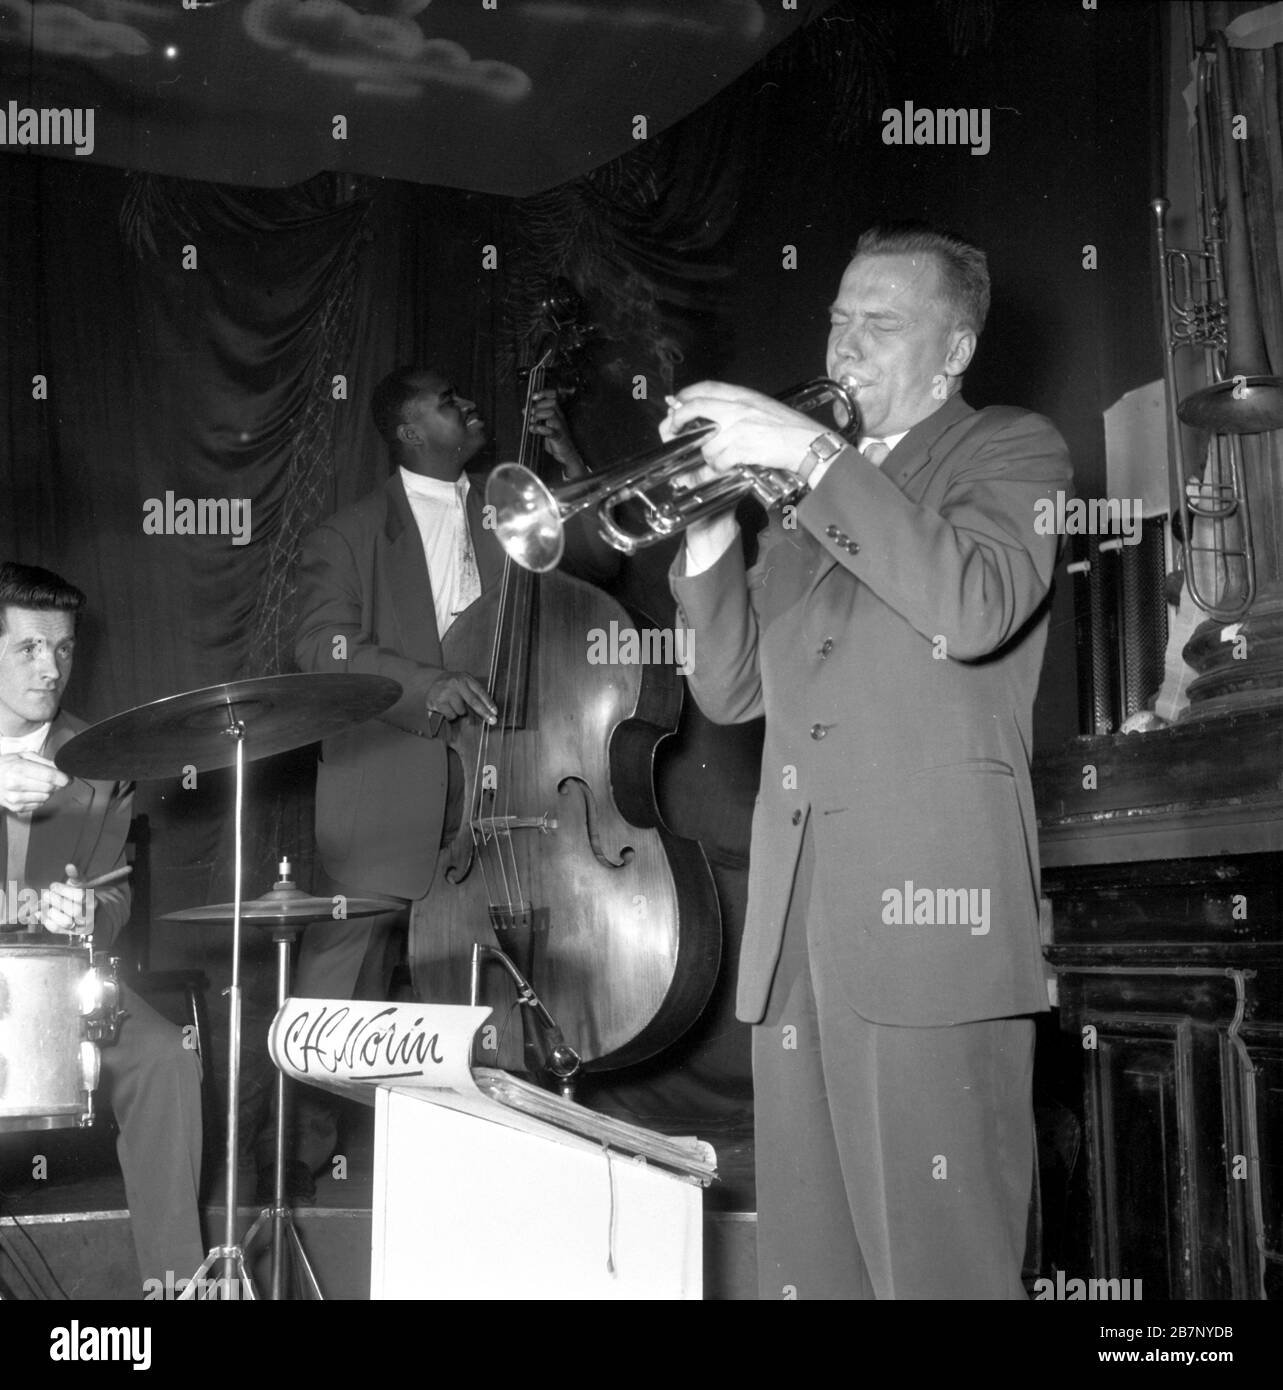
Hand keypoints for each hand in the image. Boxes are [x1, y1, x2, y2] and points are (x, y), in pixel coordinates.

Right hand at [0, 751, 68, 814]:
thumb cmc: (5, 765)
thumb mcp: (23, 756)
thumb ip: (44, 761)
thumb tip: (61, 769)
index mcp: (18, 769)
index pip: (49, 776)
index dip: (63, 778)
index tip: (68, 778)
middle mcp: (15, 784)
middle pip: (50, 788)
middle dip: (56, 784)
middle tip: (52, 779)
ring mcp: (14, 798)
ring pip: (46, 797)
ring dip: (47, 791)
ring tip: (37, 784)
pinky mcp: (15, 807)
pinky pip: (38, 805)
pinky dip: (39, 799)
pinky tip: (32, 791)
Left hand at [41, 863, 91, 934]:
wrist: (88, 913)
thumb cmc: (81, 896)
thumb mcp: (80, 884)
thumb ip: (75, 876)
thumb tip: (69, 866)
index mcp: (92, 900)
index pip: (80, 895)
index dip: (63, 890)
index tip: (54, 885)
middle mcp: (89, 914)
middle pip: (73, 909)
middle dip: (55, 900)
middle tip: (47, 894)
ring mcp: (80, 925)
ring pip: (66, 921)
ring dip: (51, 911)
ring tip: (46, 904)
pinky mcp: (70, 933)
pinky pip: (57, 929)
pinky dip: (46, 921)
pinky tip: (42, 914)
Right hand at [426, 671, 497, 723]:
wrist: (431, 680)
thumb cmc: (452, 684)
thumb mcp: (463, 682)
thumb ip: (473, 692)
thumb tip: (488, 709)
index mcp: (465, 678)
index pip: (479, 691)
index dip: (488, 702)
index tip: (495, 712)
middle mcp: (456, 683)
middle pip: (473, 701)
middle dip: (484, 713)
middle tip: (492, 721)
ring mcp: (447, 692)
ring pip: (461, 711)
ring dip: (460, 712)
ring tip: (454, 705)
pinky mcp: (438, 701)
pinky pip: (451, 715)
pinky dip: (451, 716)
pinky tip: (446, 709)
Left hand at [526, 389, 582, 470]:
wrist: (566, 454)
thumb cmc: (555, 439)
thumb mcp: (545, 425)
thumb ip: (535, 417)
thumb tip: (524, 410)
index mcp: (557, 412)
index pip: (553, 396)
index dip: (543, 393)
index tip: (533, 396)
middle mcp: (560, 417)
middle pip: (552, 402)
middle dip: (539, 405)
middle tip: (531, 413)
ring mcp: (560, 427)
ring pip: (551, 413)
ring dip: (538, 416)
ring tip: (531, 421)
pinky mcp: (559, 437)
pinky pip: (550, 431)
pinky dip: (539, 429)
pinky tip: (532, 429)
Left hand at [661, 382, 819, 478]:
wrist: (810, 443)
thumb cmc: (791, 429)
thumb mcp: (763, 409)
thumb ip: (738, 409)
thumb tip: (714, 416)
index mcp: (744, 395)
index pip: (707, 388)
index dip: (686, 395)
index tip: (676, 403)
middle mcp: (739, 407)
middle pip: (695, 408)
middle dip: (678, 420)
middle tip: (672, 431)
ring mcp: (739, 426)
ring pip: (706, 443)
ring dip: (708, 456)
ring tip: (719, 461)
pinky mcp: (742, 446)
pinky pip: (719, 460)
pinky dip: (720, 468)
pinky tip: (730, 467)